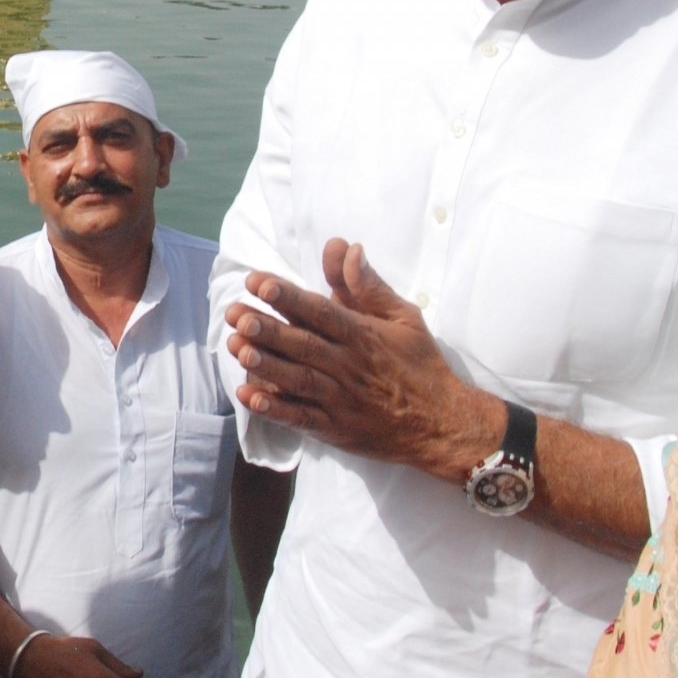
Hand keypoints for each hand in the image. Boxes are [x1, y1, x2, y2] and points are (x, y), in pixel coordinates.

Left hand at [224, 238, 489, 472]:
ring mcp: (340, 399)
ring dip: (265, 364)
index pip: (320, 310)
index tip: (257, 281)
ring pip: (298, 379)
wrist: (442, 424)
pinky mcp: (336, 429)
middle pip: (302, 343)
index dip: (287, 296)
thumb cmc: (420, 364)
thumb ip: (369, 286)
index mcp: (362, 334)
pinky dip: (275, 409)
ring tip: (236, 347)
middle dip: (267, 327)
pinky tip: (250, 397)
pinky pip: (302, 418)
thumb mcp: (403, 318)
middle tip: (235, 312)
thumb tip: (348, 248)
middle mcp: (348, 365)